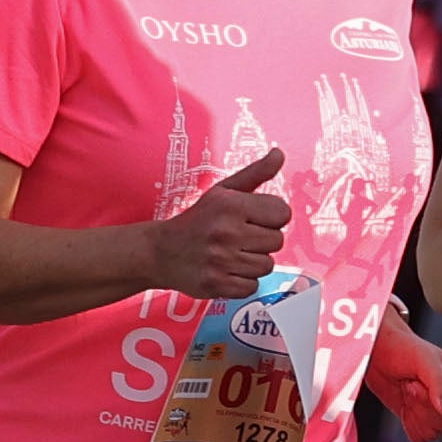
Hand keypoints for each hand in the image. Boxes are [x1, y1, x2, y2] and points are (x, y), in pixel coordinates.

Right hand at [144, 146, 290, 301]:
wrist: (160, 252)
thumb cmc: (197, 220)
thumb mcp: (223, 191)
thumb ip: (256, 173)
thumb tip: (279, 154)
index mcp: (230, 205)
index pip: (282, 213)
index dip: (271, 217)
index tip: (254, 219)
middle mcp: (226, 232)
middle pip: (277, 241)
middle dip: (262, 240)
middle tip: (239, 238)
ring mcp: (220, 261)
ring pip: (267, 266)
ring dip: (253, 262)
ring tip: (232, 254)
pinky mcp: (216, 285)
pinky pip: (252, 286)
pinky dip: (243, 282)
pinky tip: (226, 270)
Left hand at [364, 323, 441, 441]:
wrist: (381, 354)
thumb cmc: (404, 349)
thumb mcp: (424, 360)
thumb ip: (440, 383)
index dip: (434, 401)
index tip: (417, 382)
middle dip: (421, 404)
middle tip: (412, 383)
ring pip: (433, 432)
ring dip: (414, 411)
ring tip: (410, 389)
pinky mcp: (427, 424)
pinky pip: (420, 437)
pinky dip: (408, 421)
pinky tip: (407, 402)